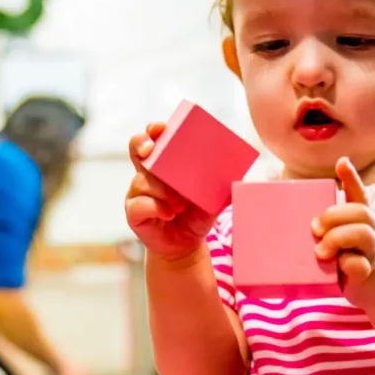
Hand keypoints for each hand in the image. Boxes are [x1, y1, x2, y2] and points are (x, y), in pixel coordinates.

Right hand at [126, 122, 218, 262]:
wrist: (186, 245)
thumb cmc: (197, 217)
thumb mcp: (213, 202)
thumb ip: (224, 189)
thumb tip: (241, 179)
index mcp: (166, 165)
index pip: (155, 139)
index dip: (154, 130)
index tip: (161, 128)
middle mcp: (148, 175)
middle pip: (137, 150)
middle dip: (142, 144)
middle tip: (151, 150)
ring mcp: (138, 193)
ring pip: (142, 181)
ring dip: (163, 190)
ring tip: (181, 205)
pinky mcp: (134, 212)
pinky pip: (140, 204)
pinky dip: (156, 207)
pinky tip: (169, 213)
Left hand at [313, 158, 374, 308]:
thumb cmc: (358, 260)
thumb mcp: (347, 240)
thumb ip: (332, 228)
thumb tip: (301, 221)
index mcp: (363, 221)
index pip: (359, 195)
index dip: (351, 178)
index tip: (342, 163)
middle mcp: (371, 232)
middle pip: (361, 212)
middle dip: (335, 216)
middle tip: (315, 228)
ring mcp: (372, 252)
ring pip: (363, 234)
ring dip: (338, 238)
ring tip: (321, 251)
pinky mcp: (368, 273)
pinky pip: (361, 265)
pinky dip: (348, 264)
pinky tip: (339, 267)